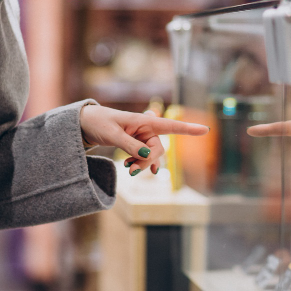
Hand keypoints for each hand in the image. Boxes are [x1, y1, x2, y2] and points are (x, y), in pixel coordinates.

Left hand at [79, 104, 208, 175]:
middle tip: (129, 170)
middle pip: (158, 149)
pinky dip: (141, 164)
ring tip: (127, 170)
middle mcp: (146, 128)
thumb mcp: (113, 134)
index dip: (188, 129)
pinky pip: (145, 156)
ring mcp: (141, 136)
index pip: (170, 126)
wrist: (85, 123)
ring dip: (143, 165)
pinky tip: (137, 170)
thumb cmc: (99, 123)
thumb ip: (131, 145)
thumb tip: (148, 157)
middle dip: (147, 162)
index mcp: (144, 121)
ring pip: (152, 155)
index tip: (206, 130)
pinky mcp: (135, 143)